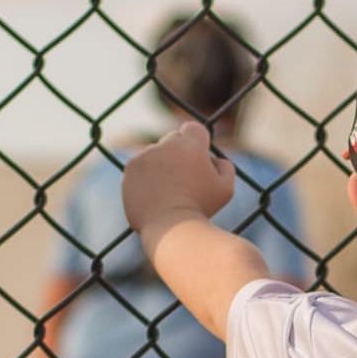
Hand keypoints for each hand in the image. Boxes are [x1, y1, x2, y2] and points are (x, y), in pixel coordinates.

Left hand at [122, 121, 236, 230]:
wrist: (171, 229)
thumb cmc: (202, 208)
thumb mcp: (226, 188)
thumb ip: (224, 166)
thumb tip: (212, 159)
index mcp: (191, 144)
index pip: (194, 129)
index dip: (197, 142)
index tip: (196, 158)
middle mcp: (166, 144)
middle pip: (173, 140)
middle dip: (179, 154)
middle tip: (184, 178)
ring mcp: (146, 155)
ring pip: (155, 153)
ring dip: (161, 165)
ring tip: (168, 190)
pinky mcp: (131, 168)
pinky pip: (140, 166)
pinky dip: (145, 176)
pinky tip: (154, 193)